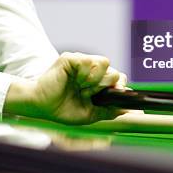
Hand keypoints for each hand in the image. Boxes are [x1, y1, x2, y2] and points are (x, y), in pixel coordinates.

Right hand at [4, 52, 127, 124]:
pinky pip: (89, 60)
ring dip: (96, 80)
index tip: (115, 95)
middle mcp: (90, 72)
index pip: (117, 77)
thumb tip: (130, 109)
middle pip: (114, 71)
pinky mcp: (71, 59)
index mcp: (96, 83)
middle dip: (105, 86)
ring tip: (82, 87)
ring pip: (105, 62)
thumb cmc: (62, 110)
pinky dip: (86, 74)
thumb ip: (109, 110)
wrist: (42, 107)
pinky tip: (77, 81)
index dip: (119, 86)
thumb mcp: (91, 114)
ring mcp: (81, 63)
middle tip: (89, 94)